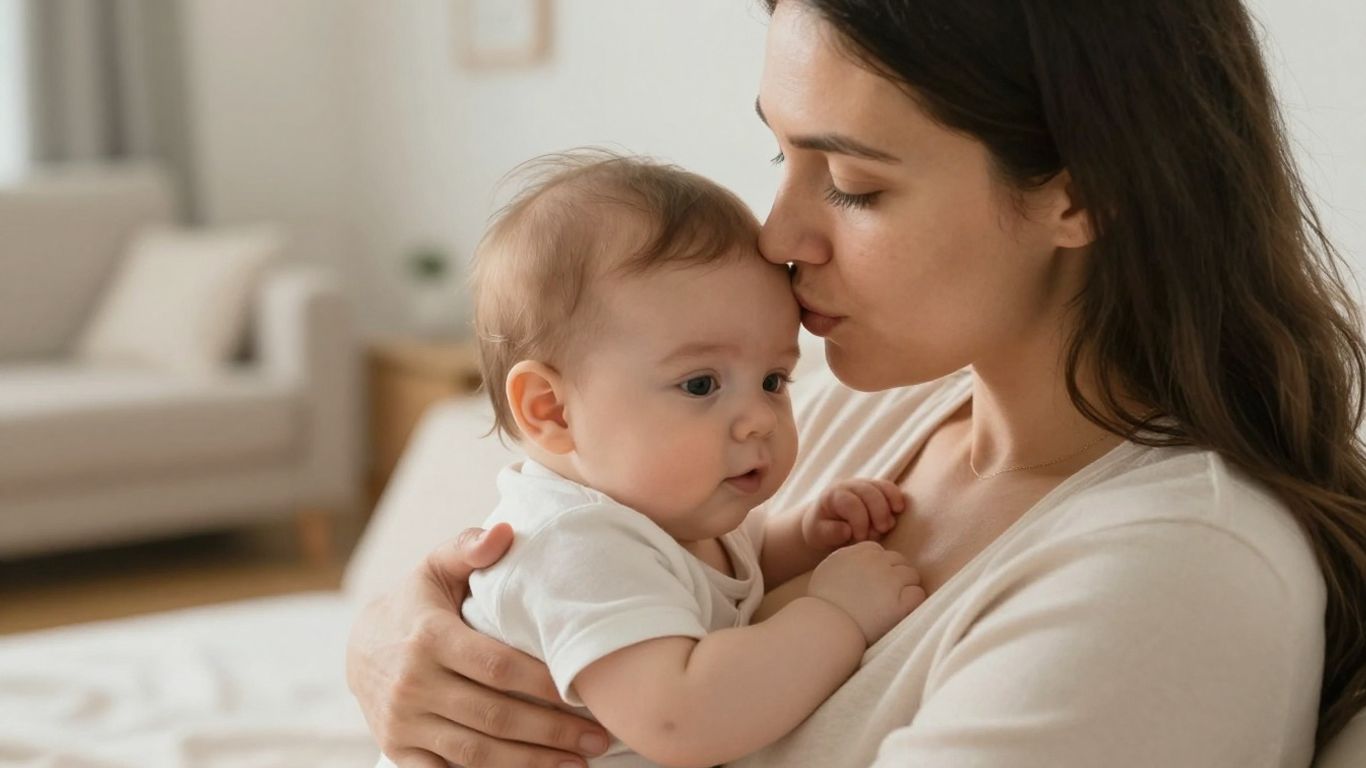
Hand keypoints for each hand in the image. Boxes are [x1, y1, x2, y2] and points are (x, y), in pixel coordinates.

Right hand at [345, 523, 610, 766]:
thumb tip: (504, 532)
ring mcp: (404, 723)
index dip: (543, 683)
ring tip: (579, 761)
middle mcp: (413, 684)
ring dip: (531, 763)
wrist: (358, 648)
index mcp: (429, 637)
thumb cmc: (416, 603)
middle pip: (494, 715)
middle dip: (551, 730)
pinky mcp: (399, 750)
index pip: (496, 666)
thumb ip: (469, 548)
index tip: (585, 691)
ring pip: (477, 753)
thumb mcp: (436, 568)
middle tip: (598, 736)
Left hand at [802, 478, 905, 549]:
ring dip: (889, 508)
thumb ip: (830, 533)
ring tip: (887, 526)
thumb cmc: (822, 530)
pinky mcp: (876, 489)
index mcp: (832, 496)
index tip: (860, 538)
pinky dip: (896, 497)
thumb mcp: (818, 534)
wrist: (825, 522)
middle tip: (879, 532)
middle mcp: (848, 486)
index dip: (860, 522)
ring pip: (882, 487)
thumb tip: (846, 530)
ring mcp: (863, 485)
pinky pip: (889, 487)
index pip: (851, 504)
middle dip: (878, 514)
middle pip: (869, 493)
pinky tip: (898, 510)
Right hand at [807, 541, 924, 643]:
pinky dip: (913, 603)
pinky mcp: (900, 602)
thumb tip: (863, 562)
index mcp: (856, 553)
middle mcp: (874, 562)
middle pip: (899, 561)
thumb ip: (846, 561)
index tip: (873, 584)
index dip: (880, 568)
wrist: (826, 630)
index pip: (879, 552)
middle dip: (895, 577)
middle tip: (885, 597)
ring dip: (906, 589)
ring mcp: (889, 581)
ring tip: (892, 607)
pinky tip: (901, 613)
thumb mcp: (827, 571)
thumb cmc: (823, 606)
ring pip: (912, 576)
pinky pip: (918, 594)